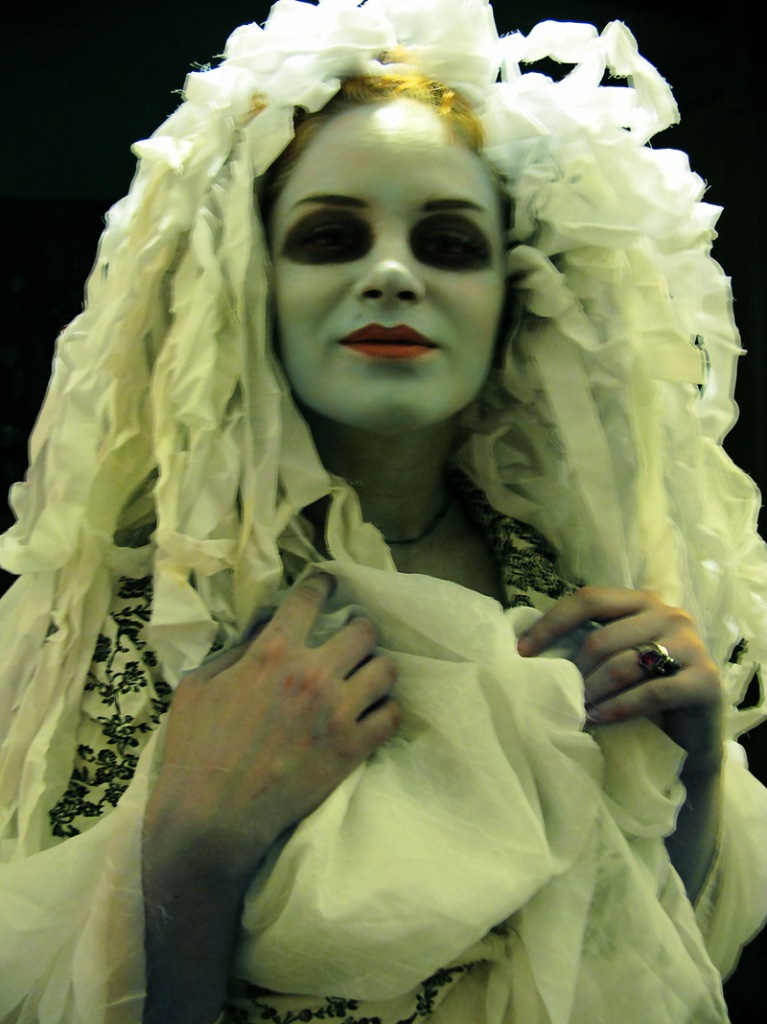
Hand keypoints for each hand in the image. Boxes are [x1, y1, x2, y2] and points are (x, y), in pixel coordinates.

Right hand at [145, 573, 400, 882]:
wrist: (211, 819)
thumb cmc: (195, 750)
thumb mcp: (197, 686)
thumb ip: (234, 652)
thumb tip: (263, 631)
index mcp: (273, 651)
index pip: (311, 599)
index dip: (322, 585)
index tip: (328, 584)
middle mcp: (313, 673)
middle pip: (363, 630)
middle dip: (358, 630)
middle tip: (350, 641)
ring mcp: (338, 711)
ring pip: (385, 669)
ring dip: (375, 670)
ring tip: (365, 677)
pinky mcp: (353, 749)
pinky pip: (392, 715)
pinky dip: (385, 711)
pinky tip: (371, 714)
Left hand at [517, 586, 722, 770]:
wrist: (691, 737)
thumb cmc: (642, 692)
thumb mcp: (616, 658)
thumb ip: (590, 642)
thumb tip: (526, 644)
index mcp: (643, 601)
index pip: (590, 599)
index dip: (552, 623)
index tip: (522, 652)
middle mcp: (671, 614)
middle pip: (603, 637)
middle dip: (574, 671)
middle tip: (558, 696)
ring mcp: (692, 645)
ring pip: (624, 665)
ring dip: (592, 692)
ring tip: (576, 711)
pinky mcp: (706, 680)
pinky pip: (651, 692)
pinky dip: (617, 708)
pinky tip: (598, 720)